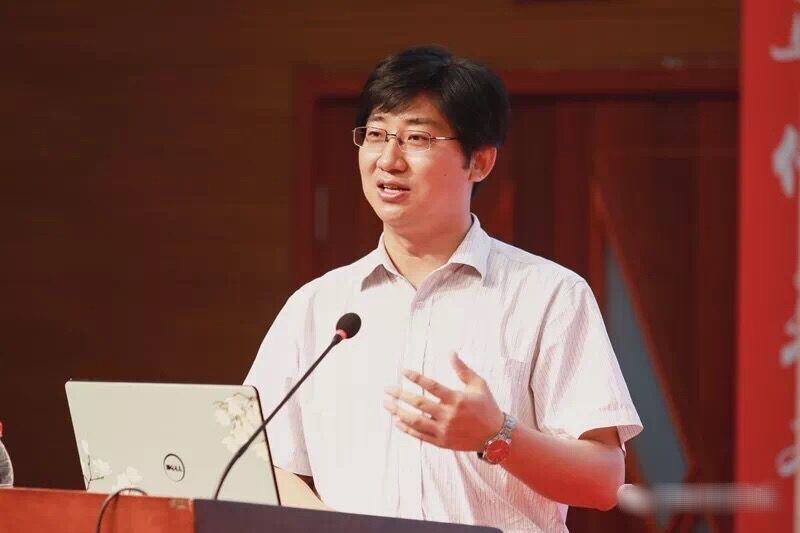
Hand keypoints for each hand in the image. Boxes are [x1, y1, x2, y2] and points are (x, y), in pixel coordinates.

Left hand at [383, 352, 504, 450]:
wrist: (496, 437)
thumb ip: (463, 369)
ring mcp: (444, 430)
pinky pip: (419, 435)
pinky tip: (397, 421)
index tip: (403, 371)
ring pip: (415, 421)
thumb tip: (451, 352)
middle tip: (386, 389)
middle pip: (418, 403)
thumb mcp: (479, 385)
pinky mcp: (442, 442)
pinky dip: (407, 428)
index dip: (416, 378)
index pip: (431, 386)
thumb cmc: (487, 406)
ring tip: (386, 404)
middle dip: (400, 395)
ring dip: (398, 412)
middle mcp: (448, 415)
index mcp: (457, 399)